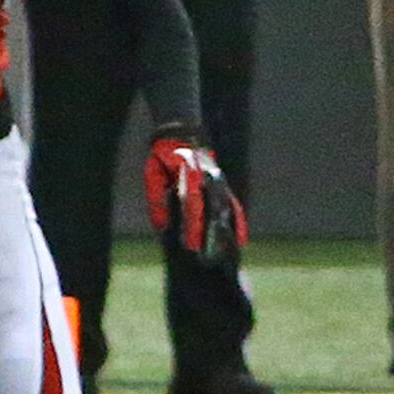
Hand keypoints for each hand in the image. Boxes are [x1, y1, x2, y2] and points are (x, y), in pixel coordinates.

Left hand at [144, 128, 243, 263]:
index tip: (191, 247)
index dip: (192, 228)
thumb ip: (156, 200)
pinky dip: (239, 223)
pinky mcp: (222, 185)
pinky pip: (234, 206)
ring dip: (226, 233)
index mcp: (190, 174)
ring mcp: (218, 182)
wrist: (179, 135)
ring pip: (226, 211)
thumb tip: (161, 228)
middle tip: (206, 258)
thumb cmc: (161, 158)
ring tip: (226, 256)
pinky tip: (241, 240)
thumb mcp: (152, 174)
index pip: (193, 206)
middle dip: (210, 236)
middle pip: (213, 212)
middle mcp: (209, 179)